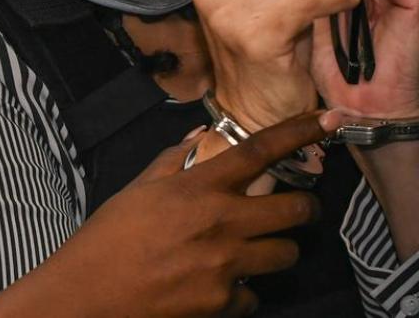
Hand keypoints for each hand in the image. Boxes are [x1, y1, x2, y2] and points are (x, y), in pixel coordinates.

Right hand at [0, 112, 340, 317]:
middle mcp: (222, 222)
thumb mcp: (138, 188)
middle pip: (294, 209)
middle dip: (306, 208)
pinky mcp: (223, 303)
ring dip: (279, 249)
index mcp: (199, 188)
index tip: (329, 119)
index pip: (260, 151)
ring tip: (258, 250)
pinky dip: (244, 290)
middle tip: (299, 209)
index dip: (299, 132)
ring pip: (286, 254)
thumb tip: (202, 135)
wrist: (88, 293)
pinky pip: (255, 295)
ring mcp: (226, 266)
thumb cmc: (108, 237)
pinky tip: (221, 286)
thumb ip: (175, 159)